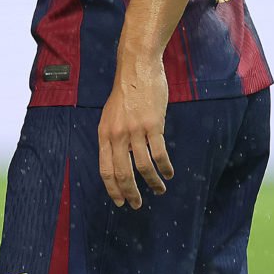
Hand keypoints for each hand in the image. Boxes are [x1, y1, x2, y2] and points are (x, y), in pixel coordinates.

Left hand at [98, 57, 173, 207]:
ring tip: (159, 190)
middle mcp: (117, 135)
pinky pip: (159, 154)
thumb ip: (113, 137)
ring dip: (153, 183)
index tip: (120, 202)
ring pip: (143, 167)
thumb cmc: (126, 93)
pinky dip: (165, 168)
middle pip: (123, 173)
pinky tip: (169, 173)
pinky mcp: (153, 125)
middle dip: (131, 193)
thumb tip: (120, 160)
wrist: (137, 69)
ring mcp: (135, 131)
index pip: (105, 170)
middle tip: (138, 204)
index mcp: (104, 134)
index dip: (113, 189)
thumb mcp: (110, 116)